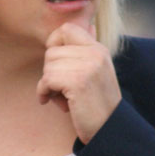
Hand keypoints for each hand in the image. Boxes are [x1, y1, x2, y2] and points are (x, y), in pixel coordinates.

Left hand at [35, 22, 120, 143]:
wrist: (110, 129)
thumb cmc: (97, 104)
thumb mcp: (97, 72)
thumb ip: (87, 52)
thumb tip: (90, 26)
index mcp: (99, 49)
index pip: (67, 28)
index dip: (54, 42)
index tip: (56, 62)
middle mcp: (95, 54)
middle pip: (52, 51)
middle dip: (50, 71)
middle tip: (61, 89)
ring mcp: (88, 66)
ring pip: (48, 66)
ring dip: (48, 85)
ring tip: (62, 98)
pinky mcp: (78, 82)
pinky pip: (47, 79)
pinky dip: (44, 92)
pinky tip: (53, 103)